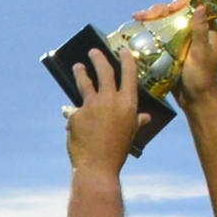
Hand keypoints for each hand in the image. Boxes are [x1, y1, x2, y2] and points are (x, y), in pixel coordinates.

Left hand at [64, 45, 149, 175]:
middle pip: (104, 71)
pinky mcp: (76, 114)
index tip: (123, 50)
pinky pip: (73, 110)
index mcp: (128, 104)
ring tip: (77, 67)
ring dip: (80, 72)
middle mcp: (111, 100)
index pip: (129, 74)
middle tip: (93, 51)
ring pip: (84, 82)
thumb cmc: (117, 151)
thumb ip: (137, 121)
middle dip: (98, 58)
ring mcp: (92, 106)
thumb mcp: (131, 134)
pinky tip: (70, 119)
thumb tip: (146, 117)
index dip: (127, 60)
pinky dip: (72, 114)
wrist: (97, 167)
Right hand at [129, 0, 216, 104]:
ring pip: (168, 23)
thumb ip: (199, 30)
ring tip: (139, 17)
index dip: (181, 3)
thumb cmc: (202, 79)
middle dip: (161, 10)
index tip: (168, 7)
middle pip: (178, 13)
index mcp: (209, 31)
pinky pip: (162, 36)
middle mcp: (196, 32)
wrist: (196, 102)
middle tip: (145, 14)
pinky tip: (140, 28)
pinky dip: (152, 31)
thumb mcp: (200, 54)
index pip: (196, 7)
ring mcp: (184, 41)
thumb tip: (200, 7)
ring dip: (154, 18)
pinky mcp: (173, 50)